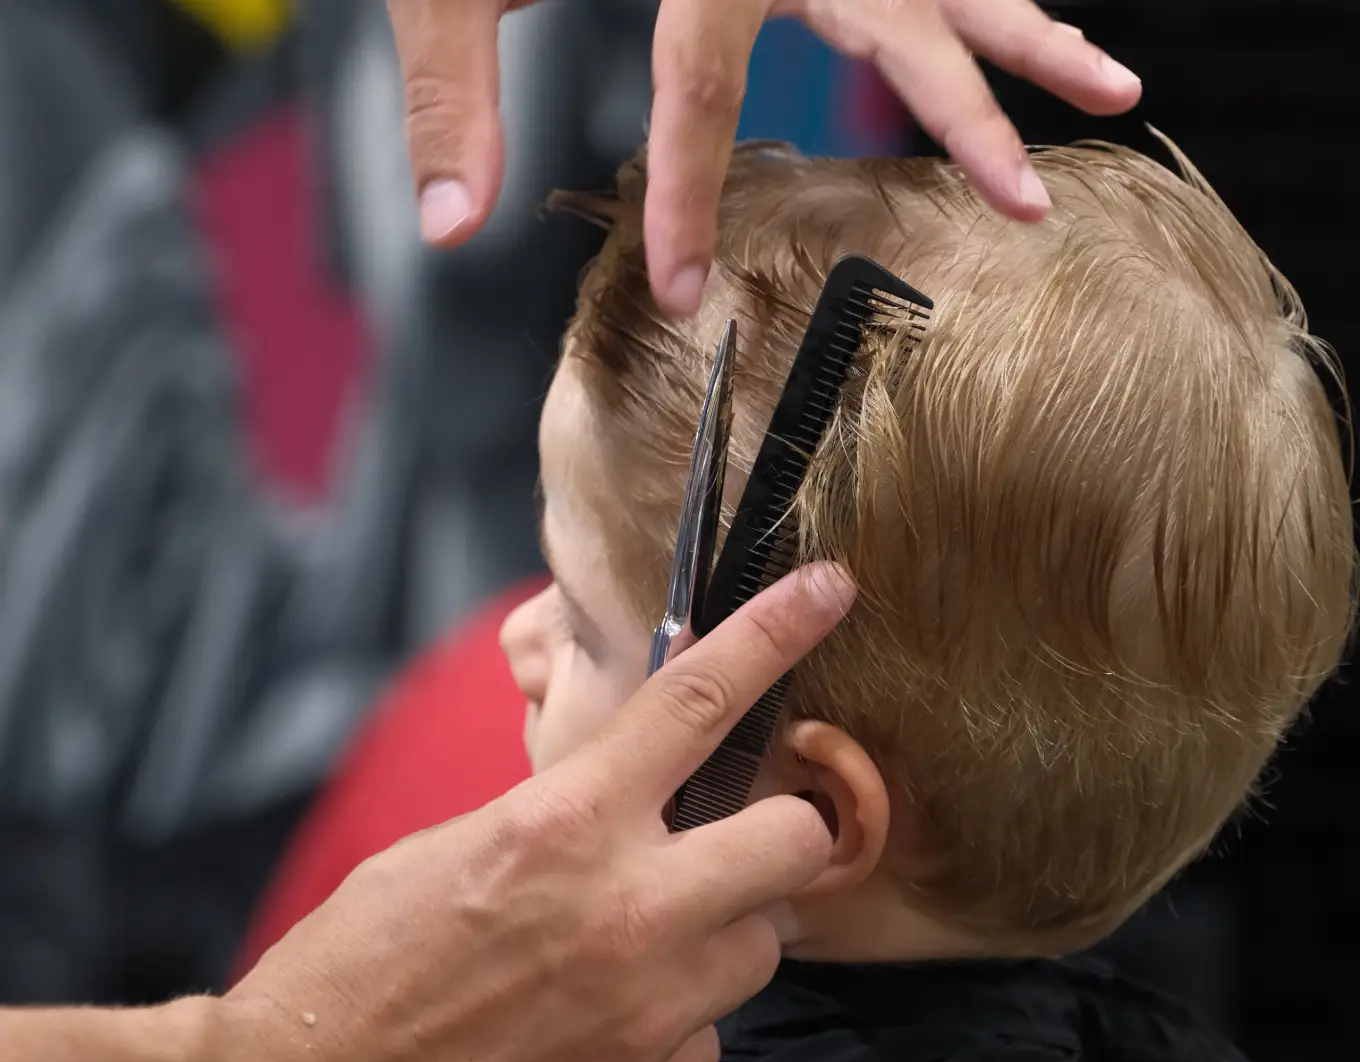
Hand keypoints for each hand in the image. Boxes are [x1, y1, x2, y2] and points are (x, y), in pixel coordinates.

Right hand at [225, 563, 853, 1061]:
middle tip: (739, 847)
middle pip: (795, 838)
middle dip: (781, 833)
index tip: (829, 589)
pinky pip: (705, 1040)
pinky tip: (596, 1041)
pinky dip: (670, 1030)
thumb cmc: (348, 975)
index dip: (777, 632)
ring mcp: (649, 1014)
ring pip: (760, 946)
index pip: (699, 701)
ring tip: (633, 959)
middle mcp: (628, 912)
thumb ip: (556, 823)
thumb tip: (624, 810)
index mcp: (564, 826)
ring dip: (719, 938)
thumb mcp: (445, 855)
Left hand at [387, 0, 1141, 313]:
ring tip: (1113, 93)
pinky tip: (1025, 19)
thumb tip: (452, 226)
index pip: (704, 92)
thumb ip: (450, 85)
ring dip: (1028, 36)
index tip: (682, 288)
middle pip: (900, 26)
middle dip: (968, 121)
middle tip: (1030, 203)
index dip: (689, 196)